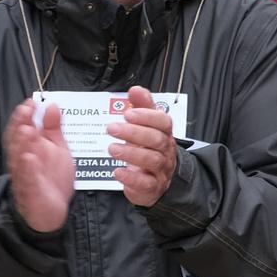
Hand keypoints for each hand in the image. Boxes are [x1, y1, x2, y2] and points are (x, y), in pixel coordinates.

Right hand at [5, 101, 74, 233]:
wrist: (52, 211)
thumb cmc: (52, 178)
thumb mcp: (57, 148)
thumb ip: (53, 128)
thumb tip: (51, 105)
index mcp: (29, 149)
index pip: (22, 130)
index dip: (24, 116)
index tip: (30, 102)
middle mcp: (23, 162)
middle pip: (18, 142)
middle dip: (21, 125)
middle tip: (26, 111)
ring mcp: (26, 176)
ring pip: (20, 159)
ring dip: (22, 144)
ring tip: (27, 128)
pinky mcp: (31, 192)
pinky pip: (28, 179)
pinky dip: (28, 169)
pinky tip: (29, 158)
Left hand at [108, 85, 178, 206]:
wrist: (158, 181)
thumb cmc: (148, 149)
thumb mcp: (146, 127)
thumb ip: (142, 107)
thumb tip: (136, 89)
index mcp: (164, 134)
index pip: (163, 123)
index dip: (147, 117)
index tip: (128, 113)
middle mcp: (165, 151)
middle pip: (157, 140)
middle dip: (134, 133)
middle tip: (112, 128)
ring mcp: (161, 170)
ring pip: (152, 160)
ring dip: (131, 154)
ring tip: (112, 148)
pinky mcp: (152, 187)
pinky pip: (146, 183)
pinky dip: (132, 178)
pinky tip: (118, 172)